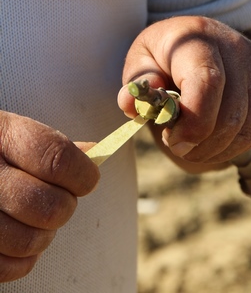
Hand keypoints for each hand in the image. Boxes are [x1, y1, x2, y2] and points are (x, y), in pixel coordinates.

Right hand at [0, 111, 99, 281]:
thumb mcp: (11, 132)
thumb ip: (50, 145)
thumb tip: (92, 153)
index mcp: (1, 136)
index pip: (58, 160)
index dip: (83, 174)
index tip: (88, 178)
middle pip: (50, 206)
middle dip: (65, 206)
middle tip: (60, 198)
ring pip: (30, 241)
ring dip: (45, 234)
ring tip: (37, 217)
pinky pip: (9, 266)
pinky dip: (24, 257)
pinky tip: (19, 233)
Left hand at [118, 16, 250, 163]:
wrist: (199, 37)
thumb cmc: (165, 54)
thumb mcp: (141, 60)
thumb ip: (136, 82)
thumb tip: (131, 103)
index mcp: (198, 38)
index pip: (208, 83)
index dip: (193, 123)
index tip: (172, 140)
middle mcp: (236, 47)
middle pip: (231, 114)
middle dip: (202, 144)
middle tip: (179, 148)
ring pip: (249, 127)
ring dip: (219, 150)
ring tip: (195, 148)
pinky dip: (240, 145)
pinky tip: (217, 142)